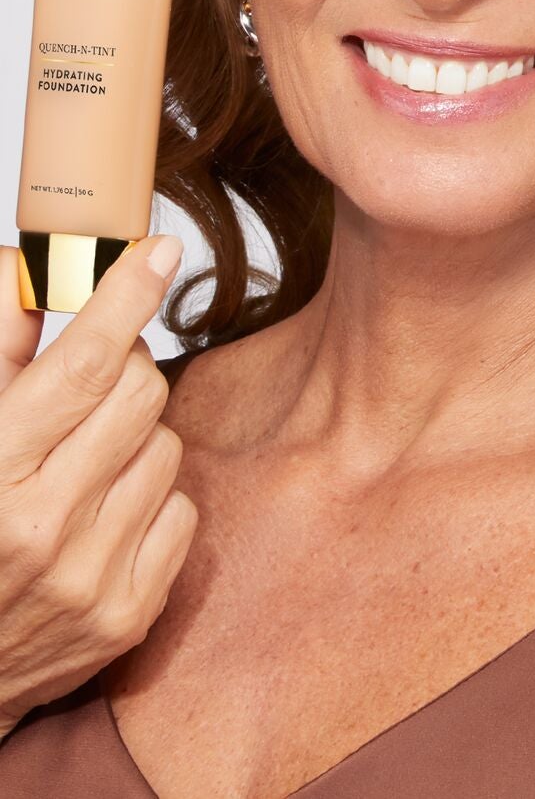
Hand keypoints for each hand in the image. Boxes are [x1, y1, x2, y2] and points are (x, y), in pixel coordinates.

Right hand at [0, 236, 197, 738]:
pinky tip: (99, 517)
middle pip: (140, 392)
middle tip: (87, 385)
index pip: (84, 363)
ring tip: (78, 467)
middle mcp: (43, 528)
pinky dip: (149, 500)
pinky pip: (182, 508)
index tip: (158, 250)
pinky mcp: (130, 613)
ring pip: (166, 444)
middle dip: (122, 370)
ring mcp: (92, 577)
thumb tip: (24, 267)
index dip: (126, 295)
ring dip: (133, 439)